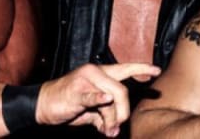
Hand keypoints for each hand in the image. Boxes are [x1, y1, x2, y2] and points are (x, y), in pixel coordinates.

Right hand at [36, 63, 159, 136]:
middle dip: (125, 111)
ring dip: (113, 118)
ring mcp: (85, 80)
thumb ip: (106, 116)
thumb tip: (116, 130)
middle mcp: (95, 73)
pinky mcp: (75, 91)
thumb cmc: (69, 105)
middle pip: (122, 89)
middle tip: (120, 126)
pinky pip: (92, 96)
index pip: (125, 68)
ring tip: (109, 131)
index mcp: (101, 74)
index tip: (156, 70)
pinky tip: (105, 100)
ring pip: (111, 97)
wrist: (42, 105)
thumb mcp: (91, 112)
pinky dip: (100, 99)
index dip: (142, 69)